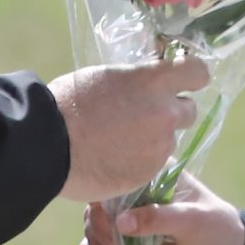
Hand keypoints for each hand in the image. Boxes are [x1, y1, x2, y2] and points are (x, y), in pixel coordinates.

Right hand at [51, 58, 212, 201]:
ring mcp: (159, 146)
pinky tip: (114, 157)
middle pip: (189, 110)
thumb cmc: (68, 103)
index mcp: (153, 81)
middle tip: (144, 115)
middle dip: (172, 112)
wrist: (47, 145)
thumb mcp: (105, 77)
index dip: (191, 76)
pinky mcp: (148, 172)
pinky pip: (152, 163)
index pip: (198, 72)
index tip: (181, 80)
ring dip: (153, 138)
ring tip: (119, 140)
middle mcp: (165, 113)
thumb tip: (145, 85)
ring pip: (169, 139)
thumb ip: (135, 82)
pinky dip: (139, 160)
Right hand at [77, 172, 244, 244]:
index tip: (111, 220)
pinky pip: (100, 241)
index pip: (119, 174)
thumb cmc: (215, 229)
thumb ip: (158, 218)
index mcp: (155, 173)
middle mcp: (137, 191)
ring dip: (95, 239)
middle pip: (100, 199)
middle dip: (99, 224)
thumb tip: (121, 223)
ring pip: (96, 220)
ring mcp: (131, 215)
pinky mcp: (128, 239)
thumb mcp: (192, 220)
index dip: (106, 195)